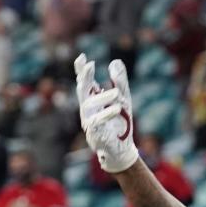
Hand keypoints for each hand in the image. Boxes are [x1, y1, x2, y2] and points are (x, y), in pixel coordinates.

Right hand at [74, 54, 138, 173]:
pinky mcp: (94, 134)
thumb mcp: (124, 99)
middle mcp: (87, 110)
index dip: (82, 71)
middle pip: (82, 91)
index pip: (86, 83)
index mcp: (93, 101)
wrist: (122, 149)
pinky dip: (106, 114)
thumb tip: (115, 61)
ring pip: (89, 106)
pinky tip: (117, 108)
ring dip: (103, 97)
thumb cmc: (120, 124)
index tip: (81, 57)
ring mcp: (88, 122)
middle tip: (90, 65)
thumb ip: (120, 82)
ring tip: (117, 93)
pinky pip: (97, 122)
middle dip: (85, 78)